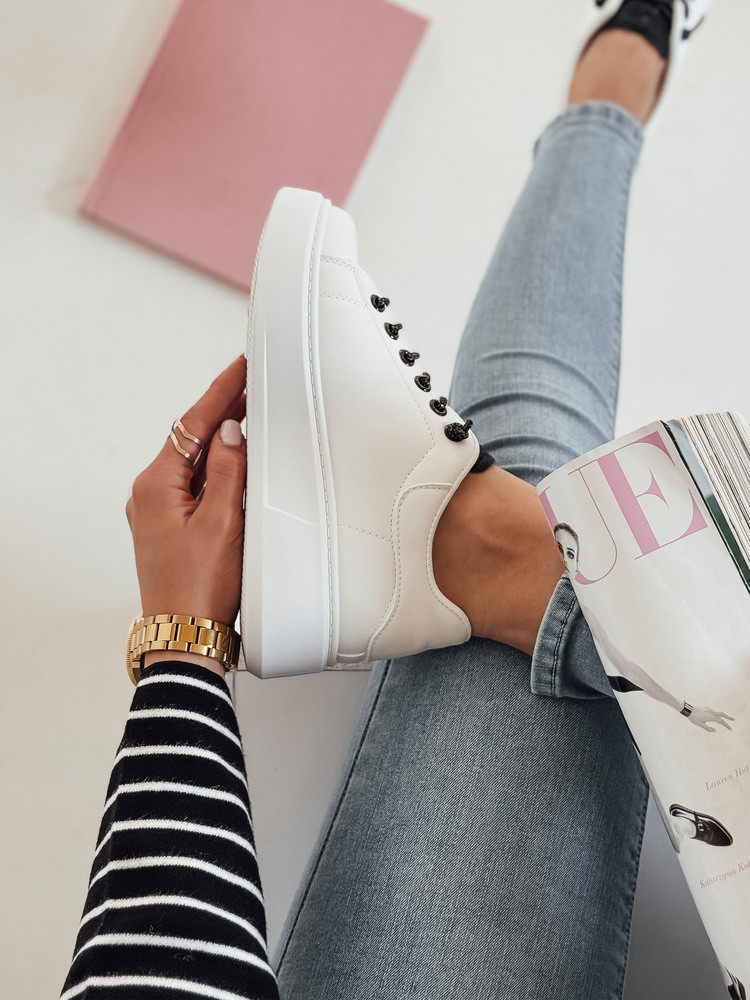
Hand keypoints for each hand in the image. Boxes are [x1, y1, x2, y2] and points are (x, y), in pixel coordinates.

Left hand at [125, 355, 246, 673]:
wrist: (186, 636)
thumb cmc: (200, 589)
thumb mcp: (222, 522)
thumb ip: (226, 470)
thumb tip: (229, 430)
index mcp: (156, 485)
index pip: (192, 423)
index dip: (221, 391)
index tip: (241, 366)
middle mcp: (150, 494)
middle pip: (190, 439)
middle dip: (223, 412)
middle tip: (253, 386)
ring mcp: (157, 511)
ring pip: (193, 462)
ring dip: (221, 442)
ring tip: (251, 418)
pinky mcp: (169, 527)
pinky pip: (193, 485)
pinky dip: (216, 470)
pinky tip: (236, 465)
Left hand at [687, 706, 734, 731]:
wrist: (688, 709)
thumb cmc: (694, 718)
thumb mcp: (700, 725)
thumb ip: (708, 728)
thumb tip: (715, 730)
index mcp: (711, 717)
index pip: (721, 721)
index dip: (726, 725)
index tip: (730, 728)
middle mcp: (711, 712)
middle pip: (722, 714)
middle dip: (728, 717)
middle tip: (733, 719)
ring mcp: (709, 709)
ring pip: (718, 712)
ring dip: (722, 716)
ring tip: (725, 719)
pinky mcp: (706, 708)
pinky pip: (713, 712)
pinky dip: (716, 714)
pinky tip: (715, 717)